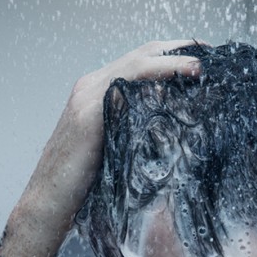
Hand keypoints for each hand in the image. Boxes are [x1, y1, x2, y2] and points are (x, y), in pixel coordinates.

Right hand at [18, 40, 202, 237]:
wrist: (46, 207)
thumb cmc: (82, 190)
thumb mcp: (117, 155)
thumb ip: (136, 137)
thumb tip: (174, 139)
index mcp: (97, 95)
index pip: (140, 63)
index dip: (171, 57)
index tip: (201, 63)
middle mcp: (91, 87)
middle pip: (142, 54)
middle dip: (178, 50)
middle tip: (210, 55)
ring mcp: (87, 96)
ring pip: (138, 61)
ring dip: (173, 59)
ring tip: (202, 64)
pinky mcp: (88, 112)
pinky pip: (128, 80)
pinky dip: (159, 73)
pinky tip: (182, 77)